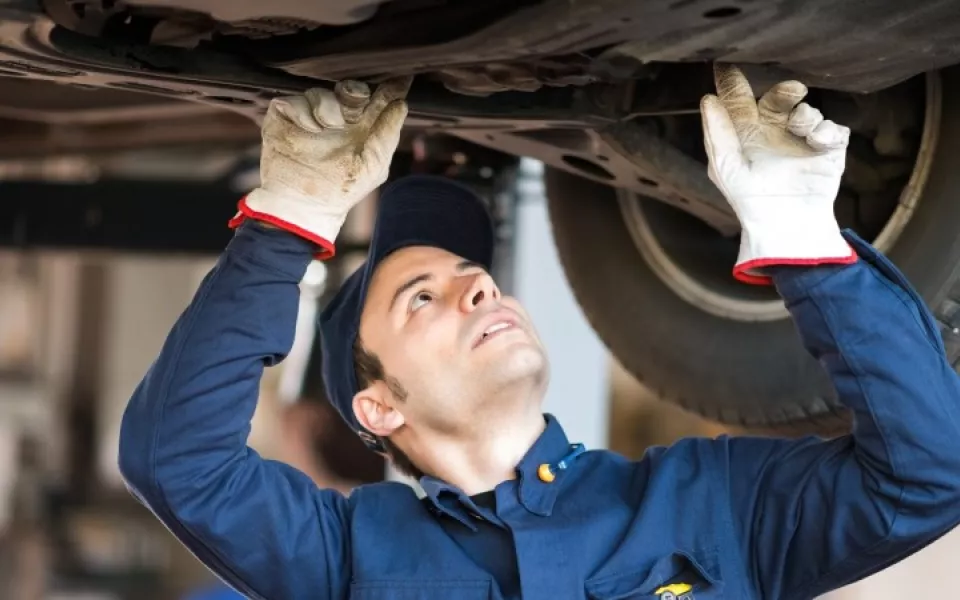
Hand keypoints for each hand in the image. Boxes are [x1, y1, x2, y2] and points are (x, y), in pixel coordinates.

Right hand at [232, 78, 410, 254]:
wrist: (303, 205)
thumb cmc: (342, 191)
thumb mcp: (373, 166)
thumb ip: (387, 135)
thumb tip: (401, 104)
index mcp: (363, 128)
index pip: (380, 99)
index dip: (391, 87)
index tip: (402, 78)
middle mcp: (339, 118)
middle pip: (351, 88)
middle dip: (355, 92)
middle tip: (355, 107)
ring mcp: (312, 116)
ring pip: (322, 92)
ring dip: (328, 107)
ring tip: (327, 128)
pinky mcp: (286, 116)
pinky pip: (296, 100)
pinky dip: (304, 112)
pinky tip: (309, 130)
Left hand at [700, 64, 855, 283]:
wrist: (784, 226)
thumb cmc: (749, 200)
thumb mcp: (725, 167)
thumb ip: (716, 133)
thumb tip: (708, 100)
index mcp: (746, 133)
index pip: (739, 100)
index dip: (733, 81)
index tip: (726, 63)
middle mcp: (774, 131)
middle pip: (779, 98)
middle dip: (784, 91)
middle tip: (791, 90)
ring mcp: (802, 140)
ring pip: (808, 111)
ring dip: (805, 115)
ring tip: (801, 128)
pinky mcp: (828, 150)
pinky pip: (832, 129)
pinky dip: (826, 131)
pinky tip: (818, 141)